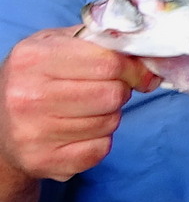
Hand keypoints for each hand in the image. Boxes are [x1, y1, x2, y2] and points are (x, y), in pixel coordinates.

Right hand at [0, 28, 157, 181]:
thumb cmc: (36, 77)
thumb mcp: (56, 44)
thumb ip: (99, 40)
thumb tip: (148, 55)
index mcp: (32, 58)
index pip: (108, 62)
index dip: (134, 68)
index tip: (140, 73)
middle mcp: (27, 96)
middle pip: (112, 95)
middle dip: (120, 91)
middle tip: (108, 90)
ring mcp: (32, 133)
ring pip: (109, 123)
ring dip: (109, 116)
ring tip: (87, 110)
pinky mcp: (42, 161)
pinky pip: (100, 150)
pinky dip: (100, 141)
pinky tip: (80, 132)